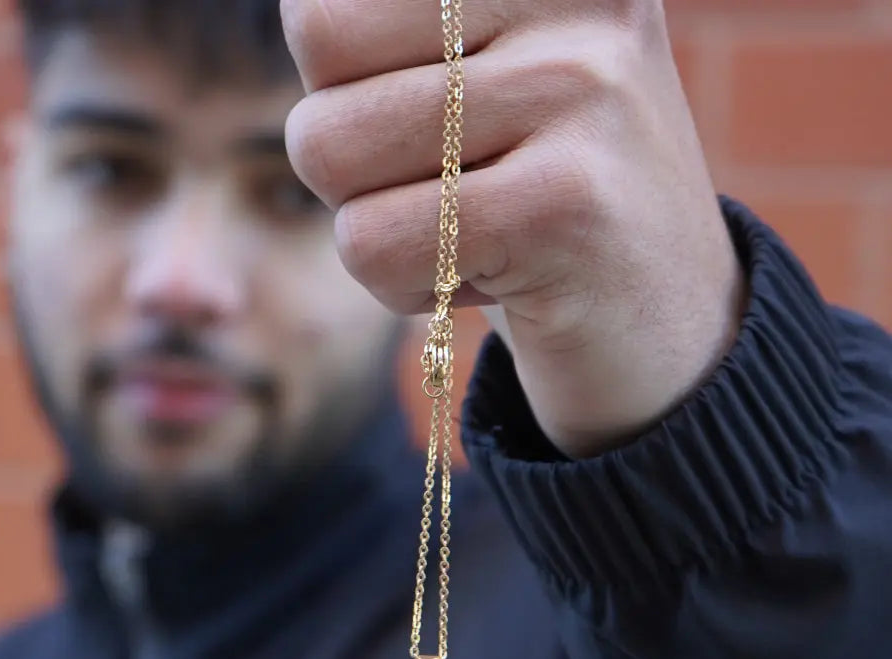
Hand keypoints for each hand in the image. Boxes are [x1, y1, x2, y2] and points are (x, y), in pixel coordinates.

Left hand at [281, 0, 745, 455]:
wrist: (662, 319)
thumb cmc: (538, 192)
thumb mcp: (483, 74)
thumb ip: (392, 32)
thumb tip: (303, 16)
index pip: (321, 8)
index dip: (346, 88)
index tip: (435, 122)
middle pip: (318, 57)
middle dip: (352, 160)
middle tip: (450, 187)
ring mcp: (579, 87)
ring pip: (328, 153)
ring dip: (376, 228)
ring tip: (473, 229)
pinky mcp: (564, 202)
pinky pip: (372, 245)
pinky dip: (403, 287)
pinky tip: (492, 276)